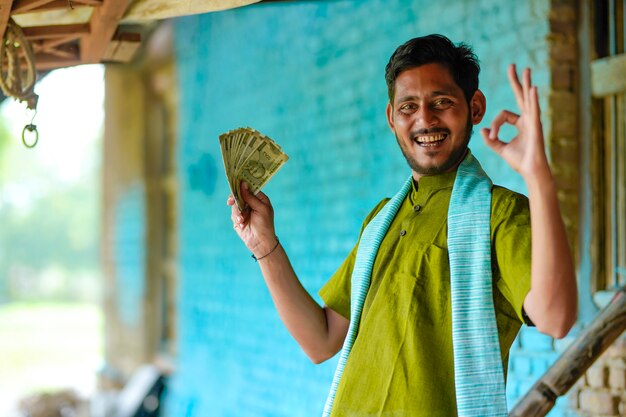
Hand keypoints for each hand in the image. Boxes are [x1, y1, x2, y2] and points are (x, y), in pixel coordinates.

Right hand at [228, 181, 276, 257]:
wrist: (260, 241)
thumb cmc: (265, 224)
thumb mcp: (260, 208)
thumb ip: (250, 197)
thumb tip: (243, 184)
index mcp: (259, 199)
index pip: (249, 188)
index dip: (242, 185)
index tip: (235, 183)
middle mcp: (251, 203)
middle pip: (239, 195)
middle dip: (235, 199)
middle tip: (230, 201)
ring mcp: (244, 211)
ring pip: (235, 205)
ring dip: (237, 212)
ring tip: (242, 220)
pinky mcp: (238, 218)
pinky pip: (233, 214)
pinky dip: (237, 218)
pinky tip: (242, 224)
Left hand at [481, 64, 550, 179]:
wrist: (530, 170)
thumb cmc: (519, 161)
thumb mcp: (500, 148)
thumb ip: (491, 139)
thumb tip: (483, 130)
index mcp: (521, 123)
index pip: (503, 115)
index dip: (495, 125)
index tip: (493, 136)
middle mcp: (528, 119)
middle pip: (520, 96)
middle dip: (516, 81)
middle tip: (512, 66)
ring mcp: (533, 121)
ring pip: (528, 98)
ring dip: (526, 84)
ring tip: (525, 69)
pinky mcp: (535, 126)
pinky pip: (533, 110)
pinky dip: (533, 99)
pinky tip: (532, 88)